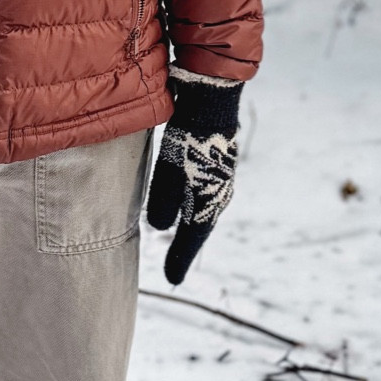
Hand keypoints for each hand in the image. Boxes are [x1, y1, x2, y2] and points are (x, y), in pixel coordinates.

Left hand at [145, 75, 241, 285]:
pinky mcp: (215, 163)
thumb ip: (164, 201)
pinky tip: (184, 204)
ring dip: (189, 227)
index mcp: (208, 200)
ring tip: (179, 241)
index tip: (172, 281)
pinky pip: (202, 194)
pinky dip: (191, 206)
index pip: (192, 238)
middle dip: (186, 247)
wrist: (212, 100)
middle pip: (199, 227)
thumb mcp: (169, 171)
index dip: (180, 259)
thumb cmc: (189, 137)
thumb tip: (161, 228)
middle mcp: (218, 193)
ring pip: (202, 210)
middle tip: (175, 266)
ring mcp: (219, 177)